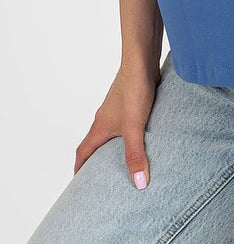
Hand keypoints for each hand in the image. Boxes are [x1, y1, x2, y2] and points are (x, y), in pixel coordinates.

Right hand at [73, 58, 161, 189]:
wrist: (142, 59)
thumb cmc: (133, 89)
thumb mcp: (135, 127)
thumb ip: (135, 154)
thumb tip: (139, 183)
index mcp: (99, 126)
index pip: (83, 152)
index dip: (80, 168)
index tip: (79, 184)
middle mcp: (105, 117)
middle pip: (95, 142)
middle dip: (96, 160)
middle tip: (102, 177)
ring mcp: (117, 107)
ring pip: (111, 131)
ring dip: (114, 145)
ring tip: (125, 158)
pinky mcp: (131, 100)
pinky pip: (126, 120)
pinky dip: (129, 131)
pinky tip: (145, 134)